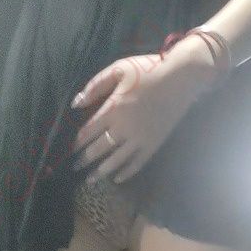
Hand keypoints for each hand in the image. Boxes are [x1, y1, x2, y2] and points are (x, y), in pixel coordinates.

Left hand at [69, 41, 215, 183]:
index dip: (78, 142)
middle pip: (99, 148)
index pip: (89, 130)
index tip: (70, 150)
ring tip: (90, 180)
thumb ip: (96, 85)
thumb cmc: (148, 70)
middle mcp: (124, 127)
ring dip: (101, 171)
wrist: (180, 78)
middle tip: (75, 168)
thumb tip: (76, 104)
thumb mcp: (118, 69)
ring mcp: (139, 138)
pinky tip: (117, 179)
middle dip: (85, 159)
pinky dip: (126, 172)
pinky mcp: (153, 144)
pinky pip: (137, 163)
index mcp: (113, 108)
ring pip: (116, 160)